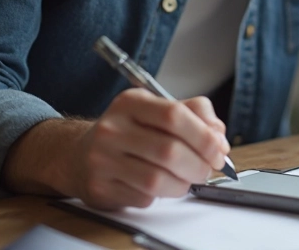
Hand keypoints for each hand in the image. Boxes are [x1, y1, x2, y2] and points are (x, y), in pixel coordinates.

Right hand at [71, 89, 230, 209]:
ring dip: (183, 184)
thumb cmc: (128, 132)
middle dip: (199, 164)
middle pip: (169, 150)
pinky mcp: (100, 187)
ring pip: (157, 179)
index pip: (174, 115)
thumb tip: (218, 134)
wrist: (80, 154)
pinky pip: (144, 197)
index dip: (204, 136)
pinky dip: (161, 195)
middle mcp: (112, 128)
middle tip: (207, 169)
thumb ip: (194, 114)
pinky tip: (160, 185)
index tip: (218, 149)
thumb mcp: (157, 110)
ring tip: (187, 179)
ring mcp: (102, 159)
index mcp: (131, 102)